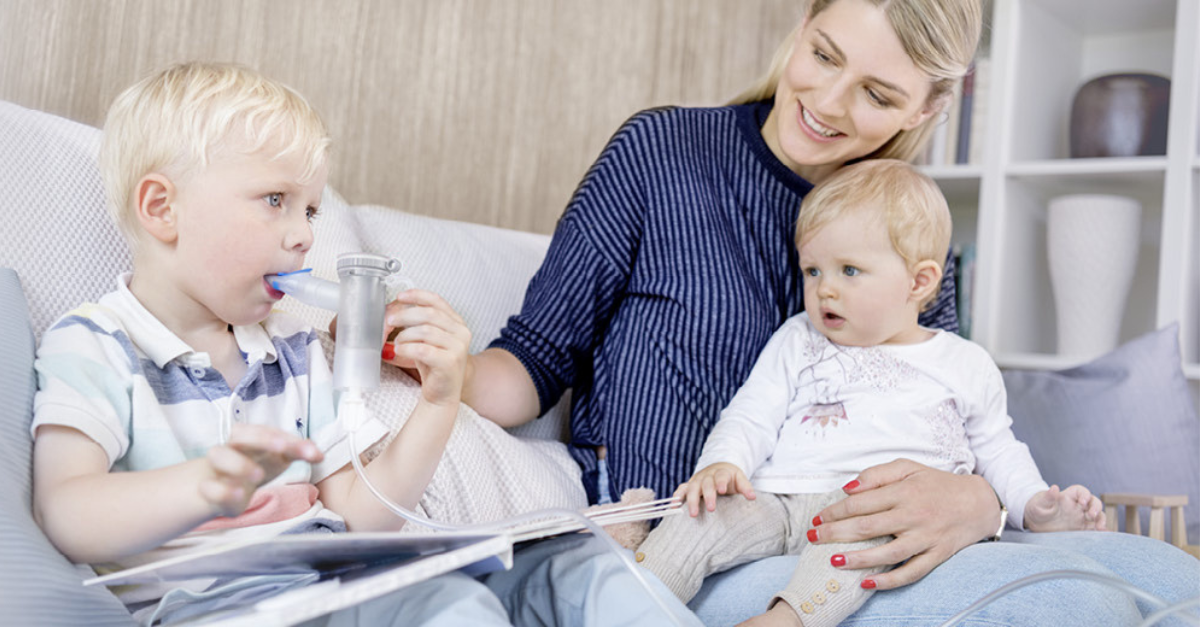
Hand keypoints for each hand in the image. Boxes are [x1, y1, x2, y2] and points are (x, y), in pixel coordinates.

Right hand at [201, 424, 322, 517]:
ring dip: (238, 464)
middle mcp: (233, 448)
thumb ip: (296, 453)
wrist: (218, 485)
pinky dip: (222, 490)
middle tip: (283, 448)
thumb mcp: (277, 459)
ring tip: (258, 476)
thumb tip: (320, 454)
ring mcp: (218, 468)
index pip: (269, 431)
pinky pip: (208, 487)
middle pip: (241, 434)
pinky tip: (239, 494)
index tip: (314, 454)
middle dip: (262, 439)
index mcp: (252, 439)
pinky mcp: (208, 490)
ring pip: (219, 455)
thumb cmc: (254, 466)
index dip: (291, 440)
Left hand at [380, 289, 470, 406]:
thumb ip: (419, 323)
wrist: (442, 394)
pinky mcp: (449, 362)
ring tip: (398, 342)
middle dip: (405, 315)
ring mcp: (458, 348)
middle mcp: (461, 333)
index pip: (437, 301)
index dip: (417, 295)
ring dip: (405, 335)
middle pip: (429, 314)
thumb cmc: (433, 366)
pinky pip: (423, 349)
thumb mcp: (427, 339)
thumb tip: (396, 309)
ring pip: (426, 331)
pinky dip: (407, 348)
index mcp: (457, 323)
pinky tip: (400, 350)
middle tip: (390, 320)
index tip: (401, 296)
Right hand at [674, 462, 755, 516]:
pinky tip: (674, 506)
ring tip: (693, 514)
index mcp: (721, 473)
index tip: (722, 490)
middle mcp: (706, 476)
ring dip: (691, 500)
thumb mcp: (740, 479)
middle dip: (707, 496)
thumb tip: (752, 497)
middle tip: (711, 509)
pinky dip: (676, 497)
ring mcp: (696, 480)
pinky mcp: (689, 486)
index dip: (721, 482)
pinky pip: (681, 490)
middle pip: (705, 484)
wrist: (718, 468)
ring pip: (692, 488)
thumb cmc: (730, 478)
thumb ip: (745, 487)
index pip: (721, 476)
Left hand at [809, 459, 996, 589]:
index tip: (817, 518)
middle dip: (836, 533)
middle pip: (868, 526)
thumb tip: (848, 488)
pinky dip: (889, 580)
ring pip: (888, 552)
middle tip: (813, 538)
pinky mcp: (937, 555)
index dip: (835, 511)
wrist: (978, 502)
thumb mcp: (907, 468)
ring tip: (834, 562)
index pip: (861, 502)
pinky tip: (867, 583)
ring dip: (859, 559)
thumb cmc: (936, 484)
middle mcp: (914, 514)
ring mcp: (926, 537)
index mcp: (904, 491)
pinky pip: (911, 572)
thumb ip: (876, 475)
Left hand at [1024, 484, 1106, 531]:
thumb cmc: (1037, 510)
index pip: (1081, 491)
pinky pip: (1094, 529)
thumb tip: (1054, 488)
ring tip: (1100, 528)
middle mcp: (1077, 506)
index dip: (1085, 495)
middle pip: (1093, 502)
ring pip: (1097, 515)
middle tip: (1091, 516)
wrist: (1036, 524)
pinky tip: (1104, 535)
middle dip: (1096, 508)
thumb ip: (1047, 497)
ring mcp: (1081, 517)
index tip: (1083, 502)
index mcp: (1068, 497)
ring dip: (1101, 520)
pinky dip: (1101, 531)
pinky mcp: (1082, 529)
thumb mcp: (1039, 504)